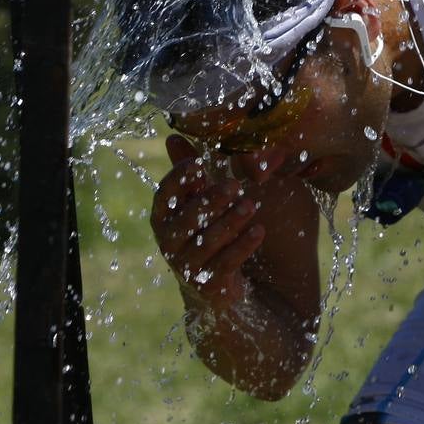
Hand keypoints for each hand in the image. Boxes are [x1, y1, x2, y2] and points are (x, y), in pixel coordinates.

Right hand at [152, 134, 264, 308]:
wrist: (222, 288)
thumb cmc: (211, 232)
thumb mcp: (202, 201)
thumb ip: (192, 175)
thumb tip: (173, 136)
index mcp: (165, 219)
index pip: (164, 196)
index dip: (178, 180)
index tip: (197, 164)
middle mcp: (170, 243)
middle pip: (187, 219)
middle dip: (210, 200)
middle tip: (235, 185)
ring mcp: (187, 267)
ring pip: (207, 242)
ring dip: (230, 222)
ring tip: (251, 206)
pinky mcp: (208, 286)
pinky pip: (225, 264)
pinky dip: (243, 246)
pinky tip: (260, 231)